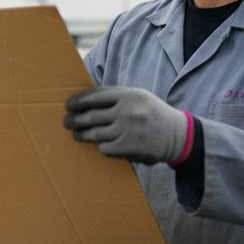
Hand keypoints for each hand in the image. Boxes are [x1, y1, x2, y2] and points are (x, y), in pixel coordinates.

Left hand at [64, 87, 190, 164]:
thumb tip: (86, 99)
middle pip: (91, 115)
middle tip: (66, 122)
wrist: (176, 135)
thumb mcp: (138, 96)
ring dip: (82, 135)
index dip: (78, 101)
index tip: (68, 105)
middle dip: (75, 119)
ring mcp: (127, 130)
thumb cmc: (152, 113)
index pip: (96, 96)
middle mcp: (127, 111)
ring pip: (95, 133)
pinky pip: (105, 147)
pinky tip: (100, 145)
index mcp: (128, 95)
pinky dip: (101, 146)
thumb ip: (116, 96)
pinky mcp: (128, 148)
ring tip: (76, 134)